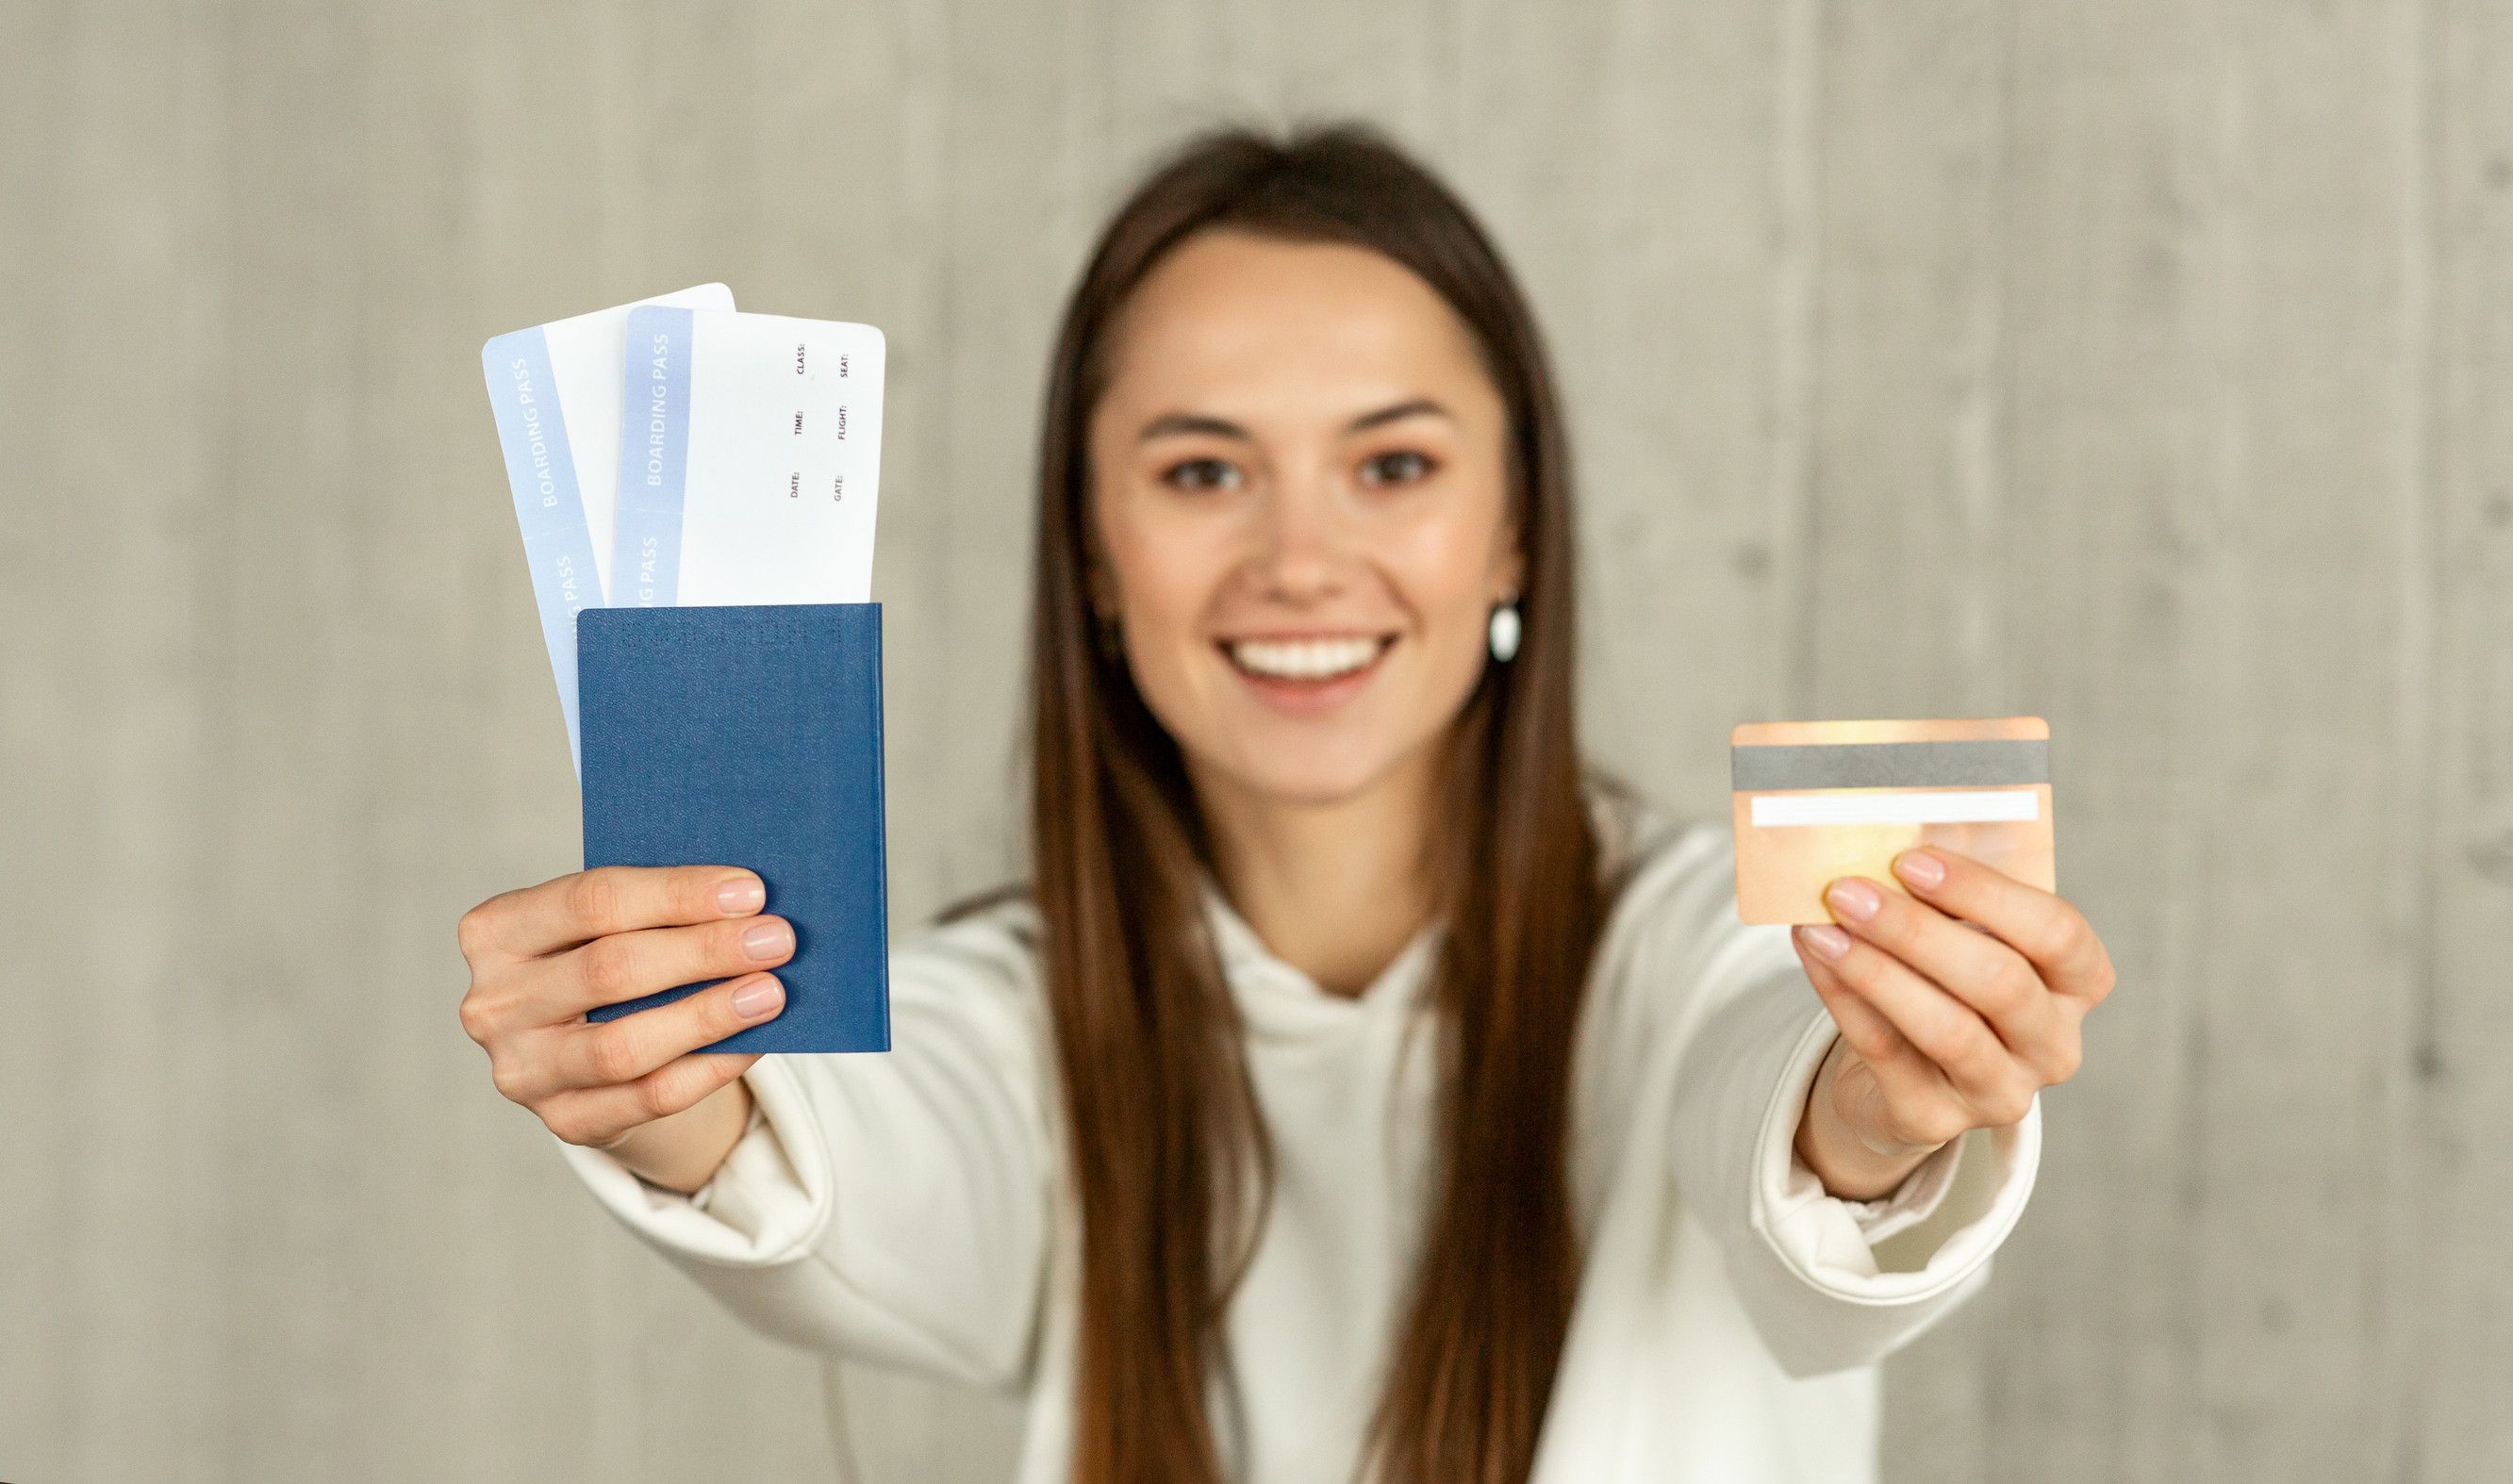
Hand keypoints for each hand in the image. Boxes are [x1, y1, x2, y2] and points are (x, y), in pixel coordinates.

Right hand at [456, 865, 791, 1180]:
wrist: (583, 1045)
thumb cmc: (606, 959)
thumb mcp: (609, 925)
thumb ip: (658, 909)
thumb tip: (749, 904)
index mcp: (496, 931)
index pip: (591, 902)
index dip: (675, 895)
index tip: (750, 891)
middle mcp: (494, 1003)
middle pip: (610, 970)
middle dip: (703, 951)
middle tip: (777, 939)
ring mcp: (521, 1070)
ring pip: (623, 1045)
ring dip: (707, 1015)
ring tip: (771, 993)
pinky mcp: (563, 1120)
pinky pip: (647, 1099)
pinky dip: (708, 1069)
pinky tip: (753, 1043)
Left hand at [1787, 846, 2116, 1199]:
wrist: (1904, 1074)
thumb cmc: (1943, 976)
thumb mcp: (1963, 931)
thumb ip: (1945, 886)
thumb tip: (1888, 822)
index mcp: (2077, 983)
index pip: (2059, 934)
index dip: (1987, 894)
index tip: (1913, 859)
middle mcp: (2052, 1044)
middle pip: (2001, 985)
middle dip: (1918, 931)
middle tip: (1849, 889)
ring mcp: (1999, 1091)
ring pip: (1946, 1028)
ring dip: (1877, 969)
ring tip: (1821, 923)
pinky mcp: (1935, 1121)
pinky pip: (1887, 1053)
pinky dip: (1843, 997)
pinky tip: (1812, 952)